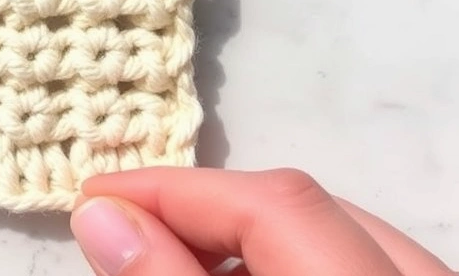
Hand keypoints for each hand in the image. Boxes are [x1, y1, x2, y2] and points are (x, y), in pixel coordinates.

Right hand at [69, 167, 454, 275]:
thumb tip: (101, 215)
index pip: (275, 204)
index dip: (174, 191)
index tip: (95, 200)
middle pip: (307, 210)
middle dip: (204, 216)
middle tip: (126, 242)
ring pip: (338, 237)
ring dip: (243, 246)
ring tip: (176, 268)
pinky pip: (364, 266)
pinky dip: (288, 269)